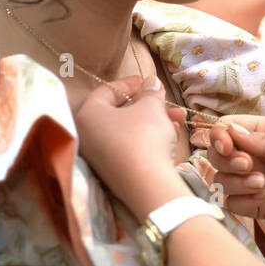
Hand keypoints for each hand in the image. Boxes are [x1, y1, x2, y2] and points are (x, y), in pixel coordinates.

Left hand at [75, 74, 185, 207]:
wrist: (147, 185)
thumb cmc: (144, 136)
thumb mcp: (151, 108)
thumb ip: (150, 92)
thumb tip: (151, 82)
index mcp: (87, 115)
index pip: (107, 90)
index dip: (131, 83)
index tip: (149, 81)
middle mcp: (87, 136)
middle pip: (119, 113)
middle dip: (149, 106)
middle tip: (167, 103)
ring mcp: (98, 157)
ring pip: (128, 131)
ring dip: (154, 122)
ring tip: (178, 120)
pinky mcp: (112, 173)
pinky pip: (129, 148)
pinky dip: (148, 140)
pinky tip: (171, 137)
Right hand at [193, 116, 264, 237]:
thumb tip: (230, 132)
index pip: (228, 128)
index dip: (220, 136)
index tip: (227, 146)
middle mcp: (256, 155)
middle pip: (218, 155)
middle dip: (227, 160)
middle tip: (248, 165)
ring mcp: (254, 181)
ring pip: (221, 179)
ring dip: (236, 181)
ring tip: (263, 184)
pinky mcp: (256, 205)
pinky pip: (233, 202)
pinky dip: (242, 199)